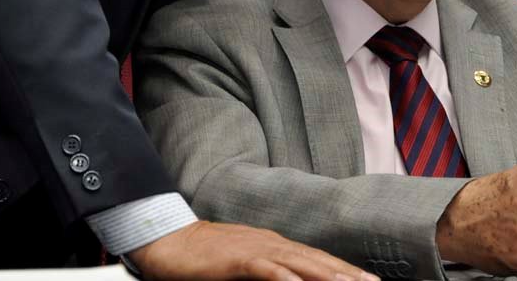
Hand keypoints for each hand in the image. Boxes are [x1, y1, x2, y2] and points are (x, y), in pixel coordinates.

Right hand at [126, 220, 378, 280]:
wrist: (167, 240)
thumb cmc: (204, 258)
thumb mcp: (242, 264)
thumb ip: (269, 271)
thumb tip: (292, 280)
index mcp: (274, 245)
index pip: (317, 259)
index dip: (345, 270)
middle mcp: (271, 243)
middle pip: (318, 261)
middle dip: (349, 274)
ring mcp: (255, 249)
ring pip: (300, 263)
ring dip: (328, 275)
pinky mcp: (237, 259)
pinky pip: (267, 269)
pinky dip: (286, 277)